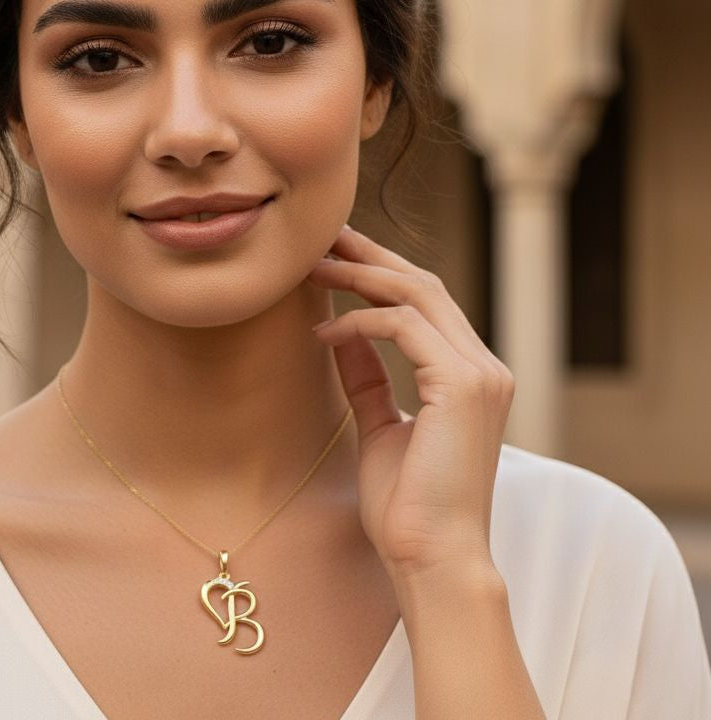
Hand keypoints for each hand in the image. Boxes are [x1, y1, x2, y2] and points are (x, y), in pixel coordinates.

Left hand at [306, 224, 513, 583]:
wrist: (431, 560)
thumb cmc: (407, 504)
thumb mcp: (381, 423)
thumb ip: (368, 373)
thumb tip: (342, 327)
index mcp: (470, 373)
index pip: (425, 301)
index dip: (379, 271)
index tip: (334, 253)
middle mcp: (484, 365)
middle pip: (423, 284)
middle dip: (369, 256)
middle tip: (322, 236)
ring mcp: (481, 373)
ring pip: (417, 294)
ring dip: (359, 275)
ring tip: (312, 268)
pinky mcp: (464, 385)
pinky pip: (405, 328)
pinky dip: (360, 321)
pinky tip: (323, 330)